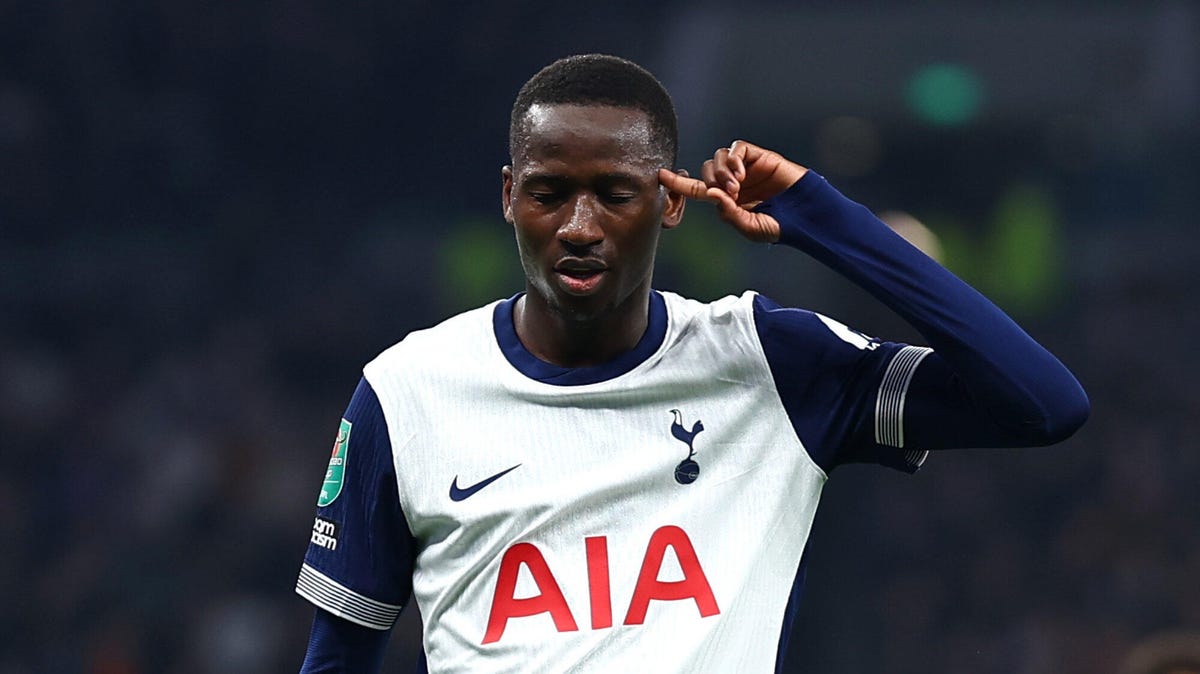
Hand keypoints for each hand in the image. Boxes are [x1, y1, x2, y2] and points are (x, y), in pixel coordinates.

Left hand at [659, 140, 807, 242]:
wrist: (806, 214)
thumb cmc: (780, 225)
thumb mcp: (749, 227)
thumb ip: (728, 213)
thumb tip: (710, 195)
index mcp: (728, 200)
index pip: (697, 189)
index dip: (678, 182)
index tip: (661, 176)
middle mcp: (734, 182)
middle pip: (705, 170)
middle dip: (710, 181)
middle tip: (729, 194)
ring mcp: (745, 168)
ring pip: (718, 158)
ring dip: (722, 172)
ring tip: (737, 187)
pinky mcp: (758, 156)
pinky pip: (736, 148)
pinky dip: (734, 160)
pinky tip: (742, 175)